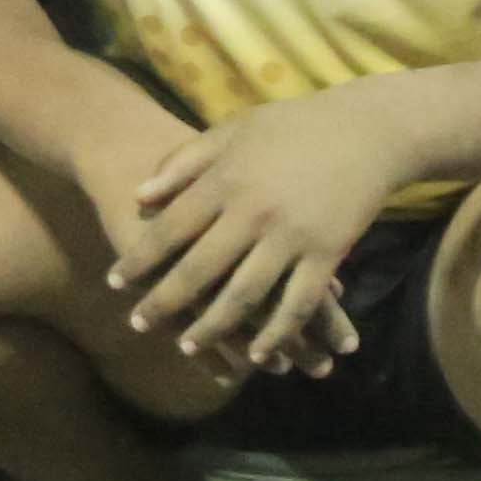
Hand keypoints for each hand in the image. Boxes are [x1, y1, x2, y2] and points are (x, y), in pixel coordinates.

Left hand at [111, 98, 405, 375]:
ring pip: (244, 295)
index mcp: (227, 179)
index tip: (114, 284)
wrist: (365, 129)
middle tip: (137, 325)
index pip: (171, 228)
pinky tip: (255, 354)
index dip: (140, 258)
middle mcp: (254, 212)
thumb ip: (186, 163)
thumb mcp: (232, 131)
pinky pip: (297, 303)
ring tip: (186, 345)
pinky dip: (276, 333)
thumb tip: (141, 195)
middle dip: (164, 301)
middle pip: (199, 268)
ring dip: (213, 327)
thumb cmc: (292, 126)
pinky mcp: (328, 254)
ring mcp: (292, 236)